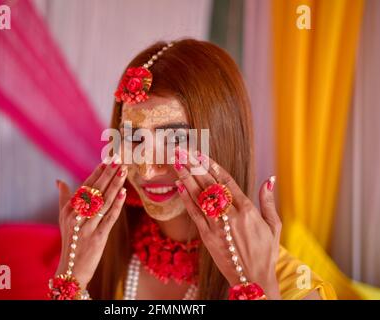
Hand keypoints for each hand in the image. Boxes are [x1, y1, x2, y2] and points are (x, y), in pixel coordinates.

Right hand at [55, 158, 126, 288]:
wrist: (71, 270)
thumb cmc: (70, 242)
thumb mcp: (63, 220)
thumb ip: (63, 198)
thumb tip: (59, 181)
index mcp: (69, 209)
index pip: (85, 186)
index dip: (97, 172)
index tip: (107, 159)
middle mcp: (77, 216)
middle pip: (95, 191)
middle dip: (108, 174)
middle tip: (118, 159)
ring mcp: (87, 227)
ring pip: (103, 202)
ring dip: (115, 185)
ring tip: (124, 171)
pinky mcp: (98, 238)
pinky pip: (109, 218)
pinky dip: (117, 205)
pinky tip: (123, 192)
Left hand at [173, 149, 281, 298]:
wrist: (253, 280)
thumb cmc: (266, 252)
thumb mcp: (274, 226)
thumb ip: (268, 202)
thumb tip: (270, 179)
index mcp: (248, 211)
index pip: (227, 182)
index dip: (213, 166)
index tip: (202, 153)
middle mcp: (231, 216)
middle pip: (210, 185)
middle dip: (195, 166)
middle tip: (183, 150)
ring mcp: (218, 227)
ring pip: (200, 198)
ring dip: (187, 178)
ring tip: (177, 162)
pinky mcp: (208, 238)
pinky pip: (195, 215)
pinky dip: (186, 200)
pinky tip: (179, 186)